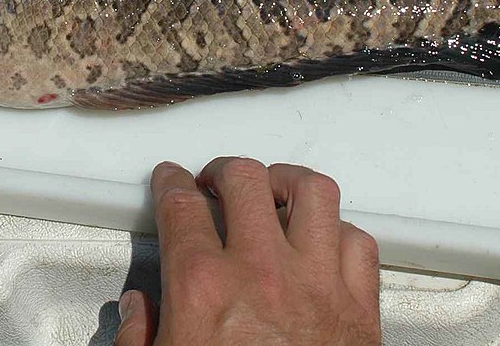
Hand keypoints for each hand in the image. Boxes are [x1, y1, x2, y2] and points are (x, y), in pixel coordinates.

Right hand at [116, 158, 381, 345]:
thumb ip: (141, 340)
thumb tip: (139, 312)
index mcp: (204, 287)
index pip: (181, 206)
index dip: (170, 183)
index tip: (170, 180)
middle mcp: (262, 271)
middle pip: (245, 179)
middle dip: (224, 171)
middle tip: (214, 181)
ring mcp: (318, 283)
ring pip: (312, 192)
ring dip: (287, 182)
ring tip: (272, 189)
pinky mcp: (361, 307)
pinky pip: (357, 241)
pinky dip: (339, 231)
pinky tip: (322, 239)